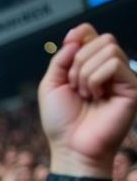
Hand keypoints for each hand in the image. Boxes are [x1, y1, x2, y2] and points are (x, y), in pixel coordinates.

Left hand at [40, 25, 136, 176]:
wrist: (71, 148)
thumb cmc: (61, 122)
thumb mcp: (51, 87)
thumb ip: (60, 60)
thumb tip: (75, 37)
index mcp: (90, 66)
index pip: (92, 34)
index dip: (81, 33)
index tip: (69, 42)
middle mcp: (108, 69)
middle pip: (101, 39)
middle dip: (79, 61)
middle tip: (74, 87)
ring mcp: (122, 77)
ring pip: (107, 49)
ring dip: (86, 73)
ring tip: (85, 95)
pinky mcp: (132, 86)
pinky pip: (113, 64)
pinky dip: (96, 80)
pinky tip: (96, 97)